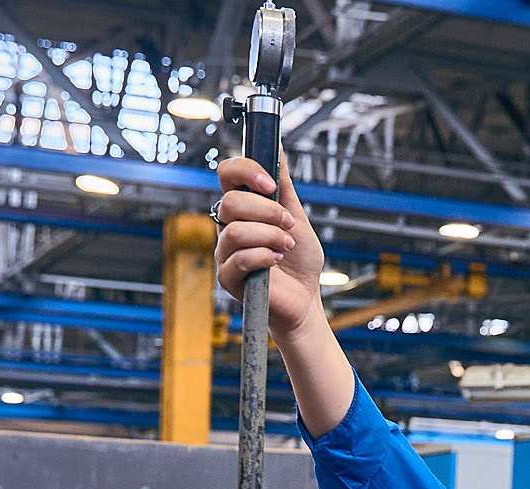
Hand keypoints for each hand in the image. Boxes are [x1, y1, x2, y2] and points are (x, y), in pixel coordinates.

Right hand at [214, 154, 325, 338]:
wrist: (304, 298)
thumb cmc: (299, 261)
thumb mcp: (296, 217)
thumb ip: (284, 187)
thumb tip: (278, 149)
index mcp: (242, 208)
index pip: (227, 174)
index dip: (245, 171)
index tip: (270, 183)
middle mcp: (228, 227)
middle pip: (230, 203)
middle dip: (266, 211)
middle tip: (288, 224)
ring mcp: (225, 253)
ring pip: (235, 232)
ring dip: (269, 236)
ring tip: (286, 245)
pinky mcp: (228, 278)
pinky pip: (239, 259)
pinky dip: (264, 256)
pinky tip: (276, 260)